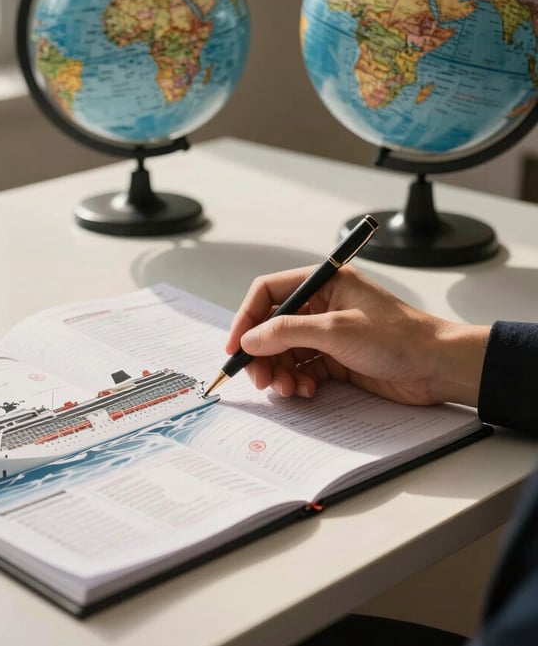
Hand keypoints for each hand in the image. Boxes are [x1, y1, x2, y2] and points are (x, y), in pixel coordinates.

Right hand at [226, 266, 489, 405]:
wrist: (438, 368)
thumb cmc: (399, 337)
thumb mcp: (336, 330)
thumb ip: (287, 332)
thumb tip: (249, 339)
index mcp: (323, 283)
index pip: (268, 292)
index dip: (247, 318)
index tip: (235, 346)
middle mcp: (322, 305)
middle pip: (273, 326)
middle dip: (263, 353)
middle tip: (260, 379)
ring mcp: (328, 333)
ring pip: (285, 351)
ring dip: (280, 371)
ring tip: (288, 389)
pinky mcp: (336, 358)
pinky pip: (302, 368)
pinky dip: (298, 380)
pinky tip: (307, 390)